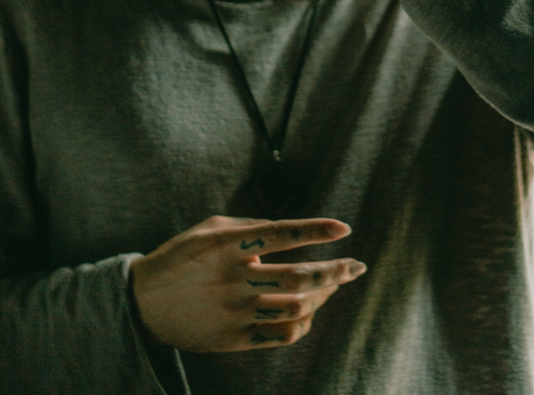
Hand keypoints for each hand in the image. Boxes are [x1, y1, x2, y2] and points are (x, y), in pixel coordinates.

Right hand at [130, 215, 364, 352]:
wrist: (144, 303)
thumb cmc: (182, 257)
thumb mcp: (211, 229)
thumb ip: (251, 226)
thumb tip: (288, 231)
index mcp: (230, 245)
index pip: (284, 234)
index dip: (317, 231)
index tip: (344, 228)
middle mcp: (236, 279)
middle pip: (299, 277)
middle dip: (335, 271)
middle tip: (356, 266)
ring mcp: (236, 312)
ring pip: (296, 308)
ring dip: (323, 296)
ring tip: (334, 286)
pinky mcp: (235, 339)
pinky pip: (281, 334)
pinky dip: (302, 323)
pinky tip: (310, 311)